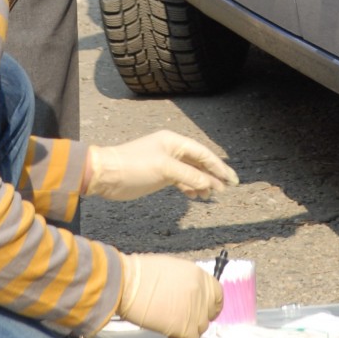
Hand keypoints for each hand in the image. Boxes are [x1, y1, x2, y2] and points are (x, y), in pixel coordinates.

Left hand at [84, 130, 238, 200]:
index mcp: (174, 142)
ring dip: (201, 183)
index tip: (231, 179)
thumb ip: (189, 175)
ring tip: (209, 196)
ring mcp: (166, 163)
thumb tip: (209, 183)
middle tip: (225, 189)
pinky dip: (189, 187)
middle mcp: (172, 150)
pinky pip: (181, 180)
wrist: (107, 175)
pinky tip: (194, 195)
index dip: (219, 166)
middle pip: (199, 162)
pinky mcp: (159, 175)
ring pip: (191, 172)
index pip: (203, 153)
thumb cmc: (133, 165)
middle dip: (212, 175)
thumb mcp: (164, 169)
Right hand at [117, 254, 222, 337]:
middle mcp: (201, 292)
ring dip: (187, 328)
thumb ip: (186, 283)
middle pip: (209, 314)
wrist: (128, 283)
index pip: (217, 294)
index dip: (210, 305)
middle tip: (182, 318)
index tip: (203, 310)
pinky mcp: (185, 327)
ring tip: (169, 323)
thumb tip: (187, 296)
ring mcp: (195, 310)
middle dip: (198, 318)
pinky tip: (168, 332)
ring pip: (200, 328)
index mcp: (199, 275)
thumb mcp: (172, 270)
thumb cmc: (142, 273)